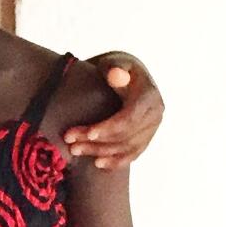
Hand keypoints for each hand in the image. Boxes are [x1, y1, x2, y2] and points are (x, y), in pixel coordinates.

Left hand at [65, 54, 163, 168]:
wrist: (125, 76)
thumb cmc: (115, 68)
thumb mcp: (114, 63)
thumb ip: (114, 68)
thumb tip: (115, 75)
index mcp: (149, 95)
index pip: (130, 118)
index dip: (109, 128)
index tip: (87, 134)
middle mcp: (155, 114)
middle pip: (126, 136)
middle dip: (97, 142)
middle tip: (70, 143)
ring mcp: (152, 129)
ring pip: (127, 148)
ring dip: (100, 152)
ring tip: (75, 151)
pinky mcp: (146, 138)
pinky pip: (132, 155)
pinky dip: (115, 161)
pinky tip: (97, 163)